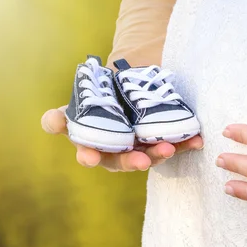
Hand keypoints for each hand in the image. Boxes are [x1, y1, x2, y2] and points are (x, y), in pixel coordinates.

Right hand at [41, 106, 203, 171]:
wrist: (127, 83)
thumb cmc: (98, 96)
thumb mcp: (80, 101)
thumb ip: (66, 114)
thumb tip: (50, 122)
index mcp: (92, 142)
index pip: (86, 152)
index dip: (87, 156)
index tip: (88, 157)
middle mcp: (115, 150)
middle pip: (120, 161)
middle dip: (130, 162)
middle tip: (140, 162)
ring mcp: (139, 147)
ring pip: (148, 157)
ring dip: (159, 155)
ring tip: (169, 148)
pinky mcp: (161, 141)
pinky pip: (173, 146)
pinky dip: (185, 144)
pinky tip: (196, 141)